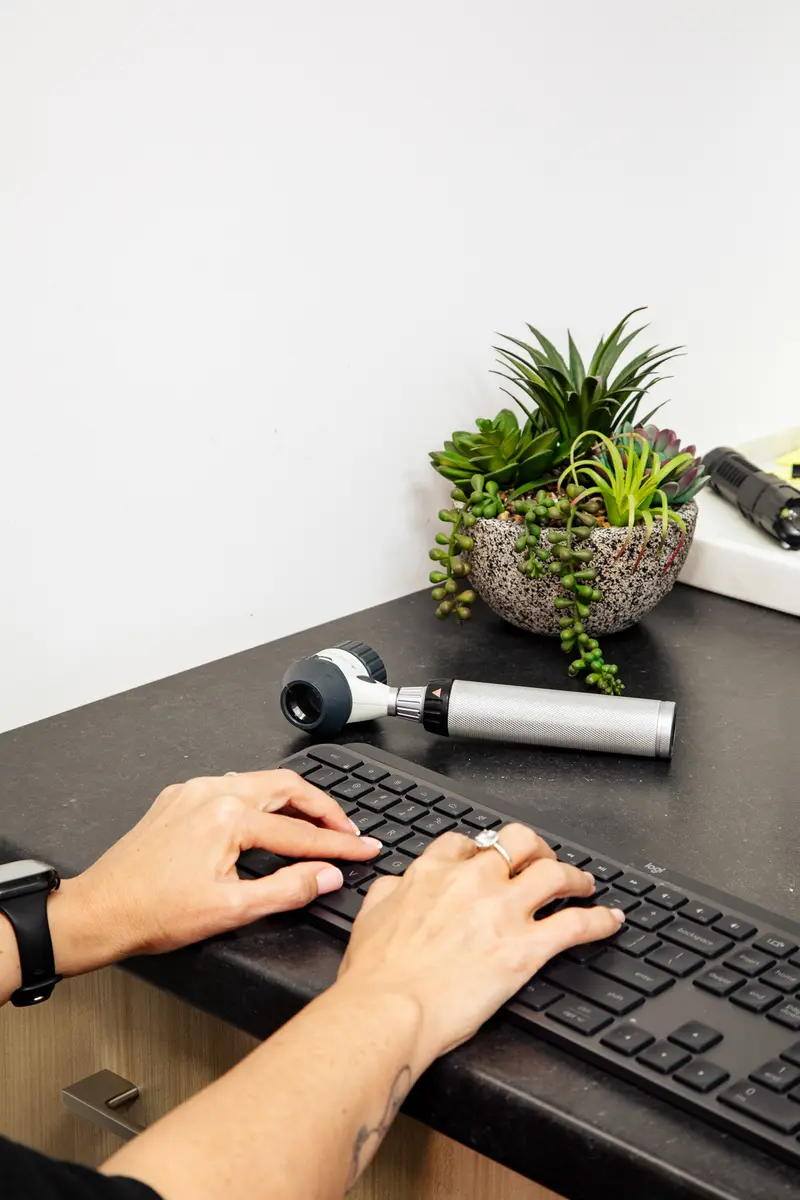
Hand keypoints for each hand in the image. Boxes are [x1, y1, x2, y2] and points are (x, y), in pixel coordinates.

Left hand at [49, 768, 381, 974]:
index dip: (339, 844)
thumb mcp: (232, 910)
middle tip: (347, 829)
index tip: (365, 849)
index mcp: (228, 817)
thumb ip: (289, 889)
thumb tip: (327, 875)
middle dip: (322, 808)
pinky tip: (266, 819)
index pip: (300, 831)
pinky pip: (230, 788)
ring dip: (291, 801)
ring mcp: (192, 792)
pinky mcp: (177, 799)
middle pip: (286, 787)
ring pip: (258, 783)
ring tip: (315, 824)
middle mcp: (211, 792)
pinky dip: (259, 801)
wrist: (100, 911)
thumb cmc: (154, 913)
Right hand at [336, 825, 623, 1069]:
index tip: (495, 859)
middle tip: (543, 862)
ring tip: (583, 884)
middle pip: (519, 841)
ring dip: (574, 876)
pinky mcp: (526, 948)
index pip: (469, 842)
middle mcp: (473, 881)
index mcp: (434, 872)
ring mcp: (503, 912)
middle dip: (536, 848)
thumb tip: (399, 885)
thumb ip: (391, 892)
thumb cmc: (375, 975)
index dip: (487, 849)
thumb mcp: (371, 915)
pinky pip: (576, 924)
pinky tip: (610, 920)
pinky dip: (599, 920)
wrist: (388, 1010)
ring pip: (554, 873)